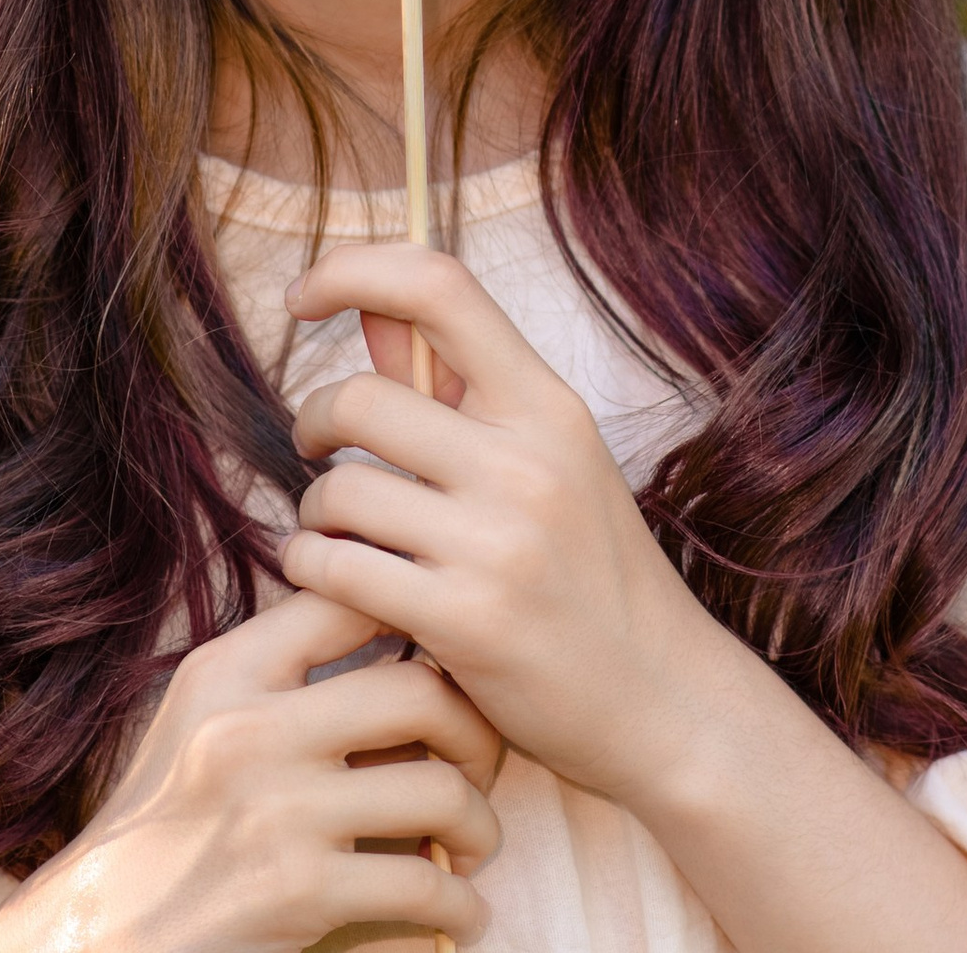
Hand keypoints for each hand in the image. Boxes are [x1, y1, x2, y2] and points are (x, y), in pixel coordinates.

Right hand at [0, 590, 501, 952]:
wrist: (94, 934)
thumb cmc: (170, 817)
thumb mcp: (206, 710)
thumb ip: (286, 658)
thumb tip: (404, 605)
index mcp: (230, 670)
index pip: (355, 596)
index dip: (423, 613)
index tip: (456, 655)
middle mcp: (251, 730)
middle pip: (420, 690)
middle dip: (476, 729)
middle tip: (486, 760)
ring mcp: (275, 815)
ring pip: (438, 790)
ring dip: (478, 824)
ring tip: (475, 841)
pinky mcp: (295, 897)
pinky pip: (421, 887)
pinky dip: (458, 905)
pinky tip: (462, 912)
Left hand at [280, 242, 742, 803]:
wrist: (663, 696)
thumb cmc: (593, 570)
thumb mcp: (550, 458)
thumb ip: (458, 385)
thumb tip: (374, 308)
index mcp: (549, 403)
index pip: (440, 285)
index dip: (355, 269)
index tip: (303, 295)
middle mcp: (528, 460)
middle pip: (360, 396)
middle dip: (313, 422)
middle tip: (318, 452)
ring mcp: (499, 542)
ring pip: (338, 492)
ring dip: (313, 513)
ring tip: (337, 534)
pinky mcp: (465, 621)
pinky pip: (337, 570)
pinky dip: (313, 570)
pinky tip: (334, 580)